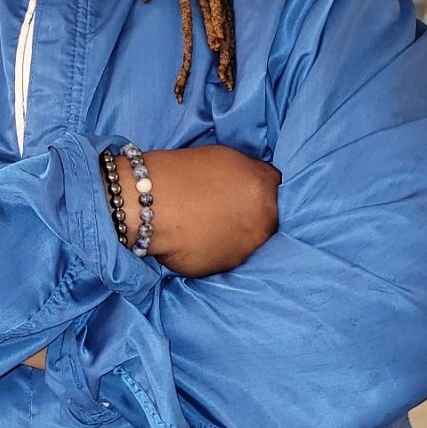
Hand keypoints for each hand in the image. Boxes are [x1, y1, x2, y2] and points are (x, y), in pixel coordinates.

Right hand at [116, 144, 279, 278]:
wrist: (149, 204)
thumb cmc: (183, 173)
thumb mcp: (226, 159)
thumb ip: (249, 174)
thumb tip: (255, 185)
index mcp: (265, 190)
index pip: (277, 188)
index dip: (261, 188)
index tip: (247, 189)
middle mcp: (263, 222)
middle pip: (268, 217)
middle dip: (253, 212)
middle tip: (227, 207)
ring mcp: (247, 249)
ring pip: (249, 240)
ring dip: (237, 233)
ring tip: (211, 223)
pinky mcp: (227, 268)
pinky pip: (228, 256)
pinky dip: (219, 249)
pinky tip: (201, 237)